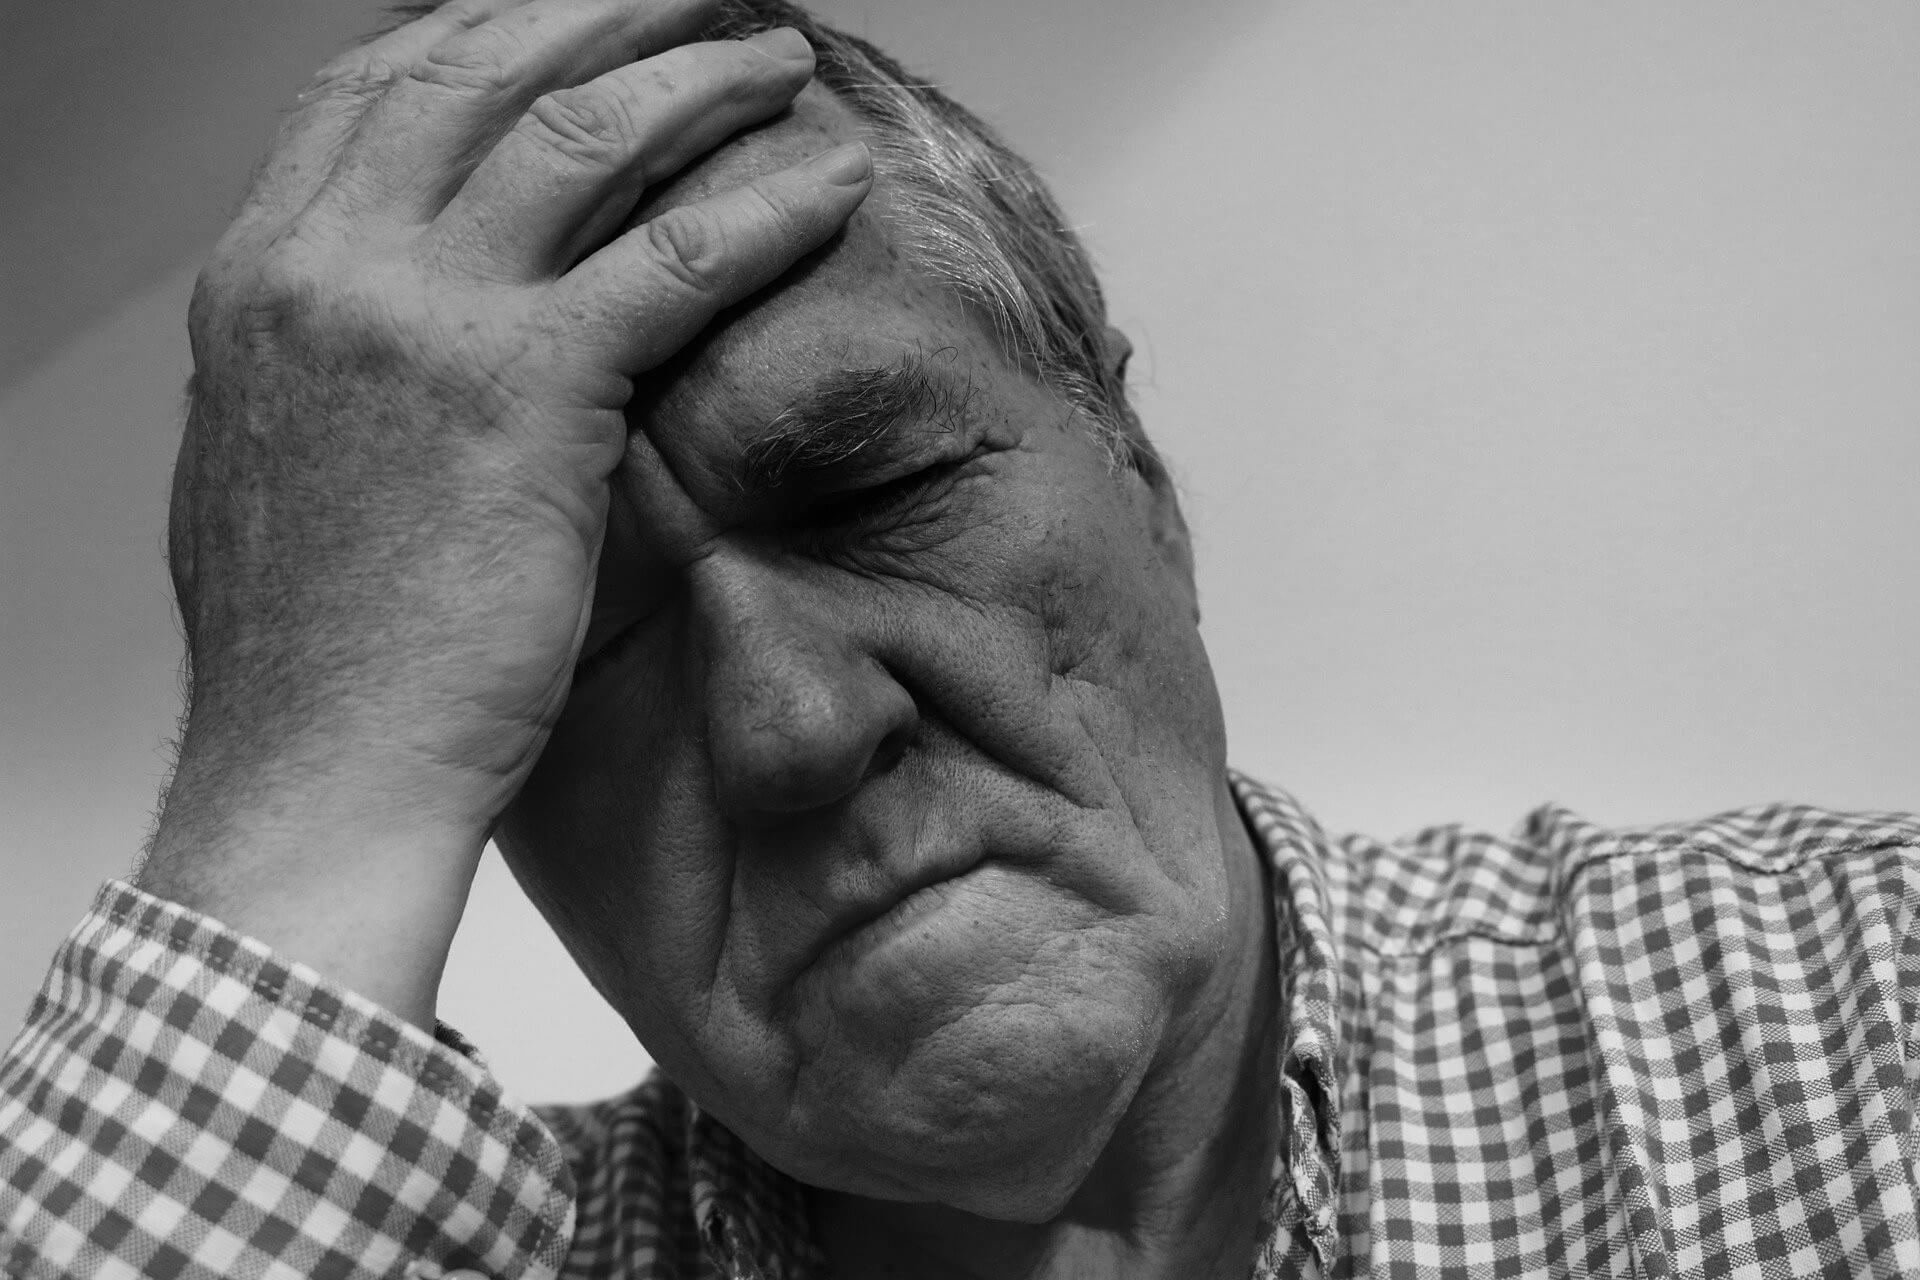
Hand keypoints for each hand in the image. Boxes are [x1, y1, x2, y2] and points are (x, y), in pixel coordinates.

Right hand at [139, 0, 870, 1022]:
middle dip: (599, 18)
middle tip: (691, 1)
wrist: (312, 773)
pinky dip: (761, 215)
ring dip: (694, 82)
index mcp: (261, 282)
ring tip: (775, 60)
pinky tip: (827, 190)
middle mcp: (323, 268)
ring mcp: (415, 319)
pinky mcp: (519, 393)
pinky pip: (667, 263)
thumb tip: (389, 324)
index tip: (566, 19)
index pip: (369, 93)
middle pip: (476, 75)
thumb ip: (330, 367)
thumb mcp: (282, 469)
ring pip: (576, 138)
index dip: (480, 33)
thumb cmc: (314, 657)